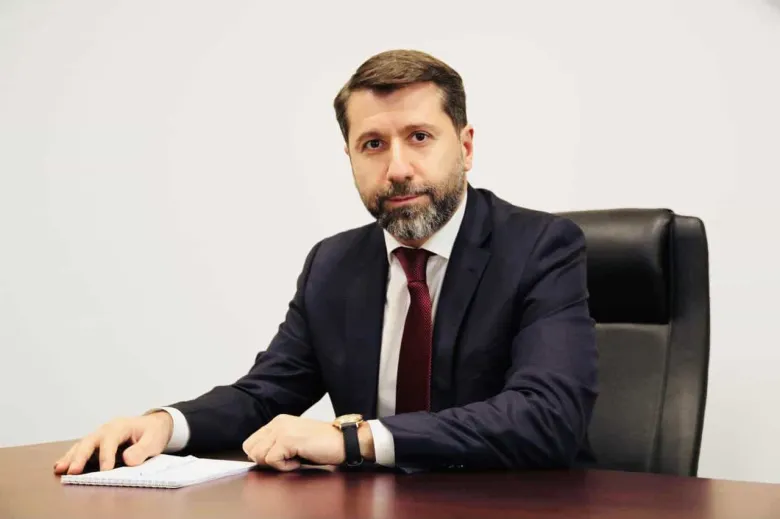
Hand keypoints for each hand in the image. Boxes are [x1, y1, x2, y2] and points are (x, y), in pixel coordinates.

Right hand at [53, 412, 172, 474]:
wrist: (153, 425)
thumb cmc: (153, 432)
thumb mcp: (154, 439)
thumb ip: (142, 449)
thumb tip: (128, 459)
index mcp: (121, 426)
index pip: (111, 440)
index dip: (107, 455)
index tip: (105, 470)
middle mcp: (106, 429)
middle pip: (90, 441)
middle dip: (81, 457)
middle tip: (73, 471)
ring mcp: (99, 436)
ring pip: (82, 445)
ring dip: (71, 457)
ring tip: (60, 469)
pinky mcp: (96, 444)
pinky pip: (81, 449)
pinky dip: (71, 457)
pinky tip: (60, 466)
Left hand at [242, 415, 347, 471]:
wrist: (344, 441)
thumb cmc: (323, 444)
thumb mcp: (295, 441)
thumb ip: (276, 445)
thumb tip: (258, 459)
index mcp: (278, 422)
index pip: (250, 443)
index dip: (262, 457)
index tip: (281, 458)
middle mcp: (278, 423)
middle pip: (251, 450)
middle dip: (267, 461)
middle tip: (287, 459)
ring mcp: (282, 430)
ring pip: (259, 456)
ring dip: (277, 464)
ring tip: (295, 458)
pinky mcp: (287, 440)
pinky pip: (272, 461)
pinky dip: (285, 467)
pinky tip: (300, 460)